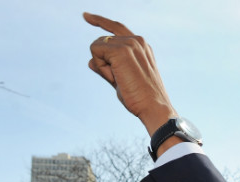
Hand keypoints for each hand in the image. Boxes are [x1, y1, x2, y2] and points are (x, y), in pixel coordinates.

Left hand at [82, 12, 176, 136]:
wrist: (153, 107)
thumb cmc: (141, 98)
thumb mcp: (122, 81)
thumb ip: (107, 70)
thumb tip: (90, 62)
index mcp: (141, 46)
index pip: (116, 27)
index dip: (100, 20)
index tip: (86, 16)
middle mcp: (137, 40)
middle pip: (102, 40)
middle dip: (103, 61)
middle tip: (119, 79)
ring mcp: (130, 43)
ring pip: (97, 46)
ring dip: (103, 66)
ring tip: (121, 80)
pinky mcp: (121, 50)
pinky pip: (95, 51)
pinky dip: (101, 67)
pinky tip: (116, 77)